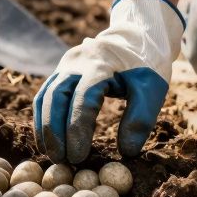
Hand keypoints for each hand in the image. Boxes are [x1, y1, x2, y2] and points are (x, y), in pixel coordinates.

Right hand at [34, 0, 182, 163]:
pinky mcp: (62, 70)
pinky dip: (44, 117)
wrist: (137, 36)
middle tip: (62, 161)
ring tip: (52, 155)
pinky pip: (45, 94)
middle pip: (55, 97)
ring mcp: (66, 64)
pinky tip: (49, 139)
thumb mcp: (152, 89)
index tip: (79, 157)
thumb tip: (126, 152)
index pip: (83, 99)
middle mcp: (77, 62)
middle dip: (55, 131)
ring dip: (45, 127)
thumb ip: (140, 119)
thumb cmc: (146, 65)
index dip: (78, 130)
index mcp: (100, 64)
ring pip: (45, 96)